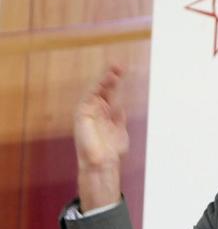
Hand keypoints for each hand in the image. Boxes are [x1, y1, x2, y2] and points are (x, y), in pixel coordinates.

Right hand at [74, 66, 128, 209]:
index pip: (111, 92)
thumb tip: (121, 106)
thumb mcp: (119, 131)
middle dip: (111, 77)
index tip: (124, 70)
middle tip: (119, 66)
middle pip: (103, 89)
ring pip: (95, 91)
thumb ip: (119, 118)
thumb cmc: (111, 151)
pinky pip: (88, 98)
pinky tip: (104, 81)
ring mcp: (88, 111)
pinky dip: (96, 89)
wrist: (102, 163)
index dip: (116, 81)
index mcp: (106, 112)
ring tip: (114, 72)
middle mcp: (96, 110)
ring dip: (104, 80)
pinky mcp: (82, 114)